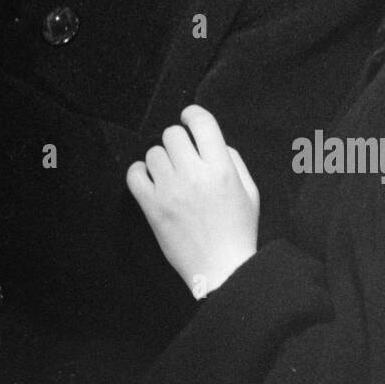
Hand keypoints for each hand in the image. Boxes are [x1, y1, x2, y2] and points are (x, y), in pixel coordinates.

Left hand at [126, 105, 259, 296]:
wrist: (222, 269)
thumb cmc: (238, 230)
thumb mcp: (250, 191)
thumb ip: (233, 160)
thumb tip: (213, 141)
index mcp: (222, 169)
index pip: (202, 123)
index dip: (192, 114)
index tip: (188, 119)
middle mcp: (195, 175)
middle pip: (173, 134)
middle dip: (178, 141)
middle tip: (183, 155)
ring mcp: (171, 191)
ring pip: (153, 153)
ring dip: (161, 159)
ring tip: (170, 173)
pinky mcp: (153, 207)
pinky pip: (134, 174)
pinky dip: (139, 172)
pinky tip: (150, 179)